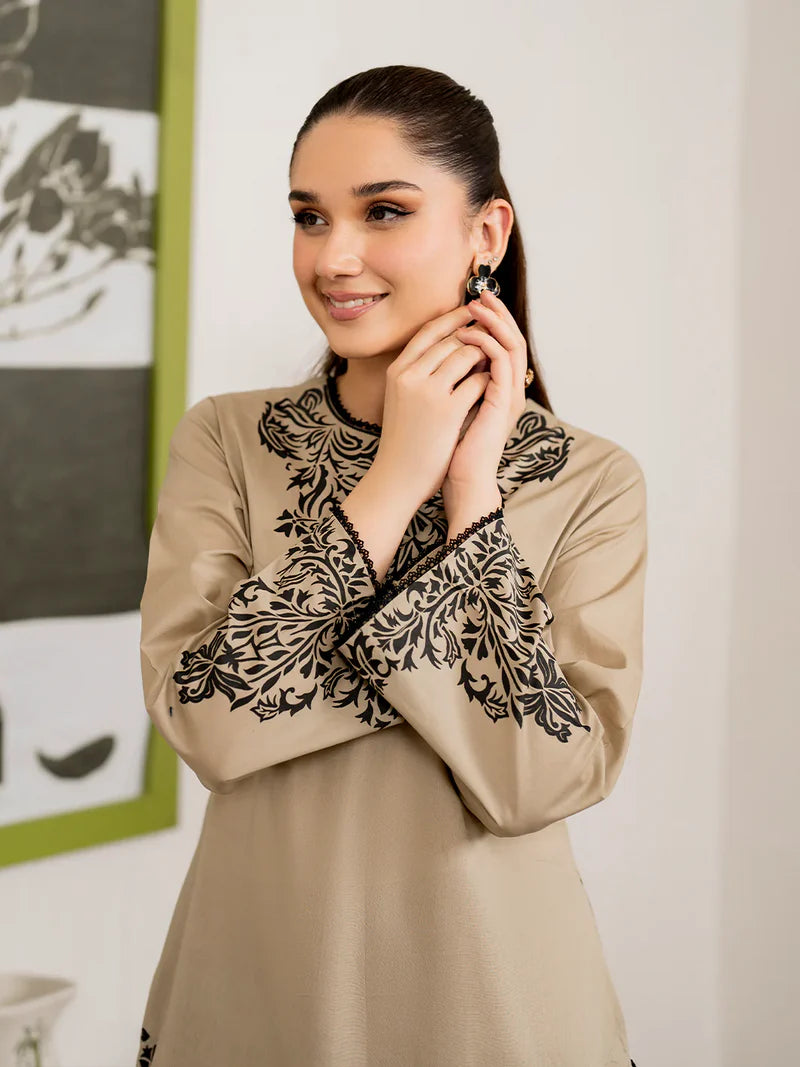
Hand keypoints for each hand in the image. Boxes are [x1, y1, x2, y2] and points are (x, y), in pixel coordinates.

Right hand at [372, 302, 492, 507]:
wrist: (398, 477)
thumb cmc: (403, 441)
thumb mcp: (401, 399)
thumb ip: (416, 374)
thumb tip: (445, 349)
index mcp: (397, 370)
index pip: (428, 332)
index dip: (452, 318)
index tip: (471, 312)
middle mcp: (409, 375)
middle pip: (450, 339)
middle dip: (474, 334)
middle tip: (492, 334)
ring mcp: (428, 391)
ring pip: (465, 354)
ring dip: (484, 355)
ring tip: (493, 361)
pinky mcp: (447, 410)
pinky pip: (477, 381)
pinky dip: (488, 379)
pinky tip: (492, 385)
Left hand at [442, 288, 528, 515]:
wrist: (460, 479)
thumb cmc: (449, 449)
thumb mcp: (448, 407)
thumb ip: (452, 383)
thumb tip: (437, 359)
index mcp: (496, 388)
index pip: (500, 343)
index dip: (488, 321)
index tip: (468, 304)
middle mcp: (508, 389)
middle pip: (511, 337)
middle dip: (495, 313)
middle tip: (477, 294)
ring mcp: (509, 395)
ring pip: (512, 344)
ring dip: (494, 322)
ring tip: (475, 306)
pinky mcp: (503, 402)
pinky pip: (502, 361)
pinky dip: (488, 343)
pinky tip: (469, 335)